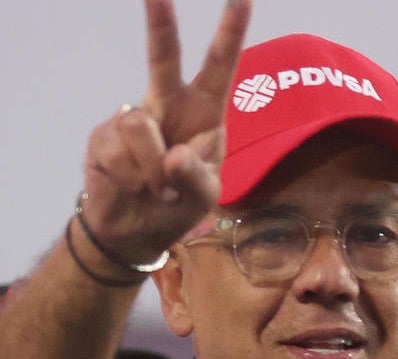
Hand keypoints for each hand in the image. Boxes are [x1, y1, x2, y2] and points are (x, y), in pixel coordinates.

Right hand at [79, 0, 251, 263]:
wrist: (137, 229)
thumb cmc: (181, 205)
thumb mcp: (205, 196)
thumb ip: (196, 175)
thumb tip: (174, 155)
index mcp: (204, 114)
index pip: (219, 68)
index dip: (230, 35)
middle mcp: (167, 106)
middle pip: (163, 59)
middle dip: (160, 25)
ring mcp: (132, 118)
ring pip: (140, 127)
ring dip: (153, 170)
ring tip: (158, 190)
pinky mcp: (104, 136)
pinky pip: (119, 152)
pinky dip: (134, 179)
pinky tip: (135, 188)